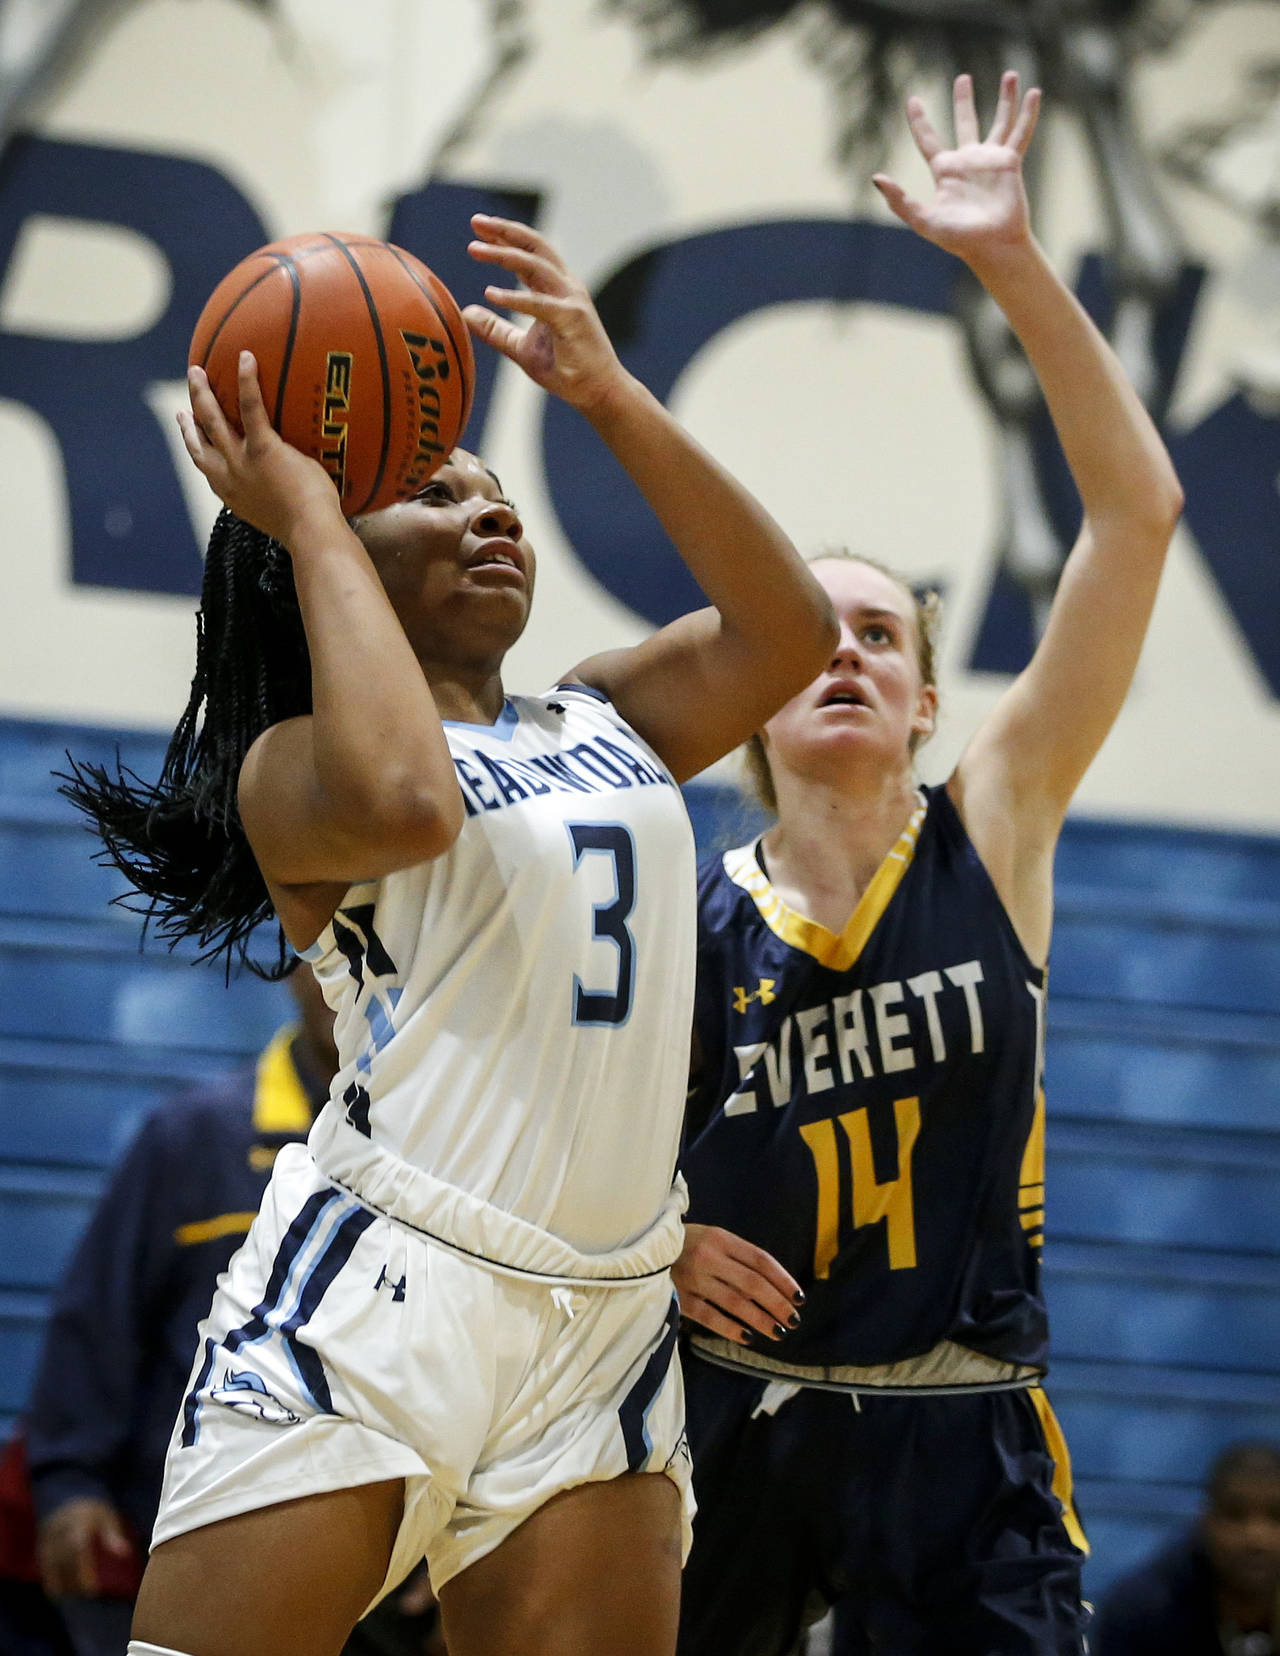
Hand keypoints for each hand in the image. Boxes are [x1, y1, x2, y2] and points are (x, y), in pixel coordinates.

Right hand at [37, 1496, 136, 1597]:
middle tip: (86, 1596)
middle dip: (73, 1582)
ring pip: (51, 1568)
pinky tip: (61, 1593)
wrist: (68, 1498)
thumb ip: (113, 1535)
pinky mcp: (41, 1547)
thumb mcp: (106, 1516)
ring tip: (75, 1596)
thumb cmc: (92, 1511)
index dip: (83, 1571)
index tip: (91, 1590)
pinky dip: (51, 1581)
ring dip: (61, 1584)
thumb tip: (125, 1553)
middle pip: (64, 1562)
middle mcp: (60, 1532)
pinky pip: (44, 1568)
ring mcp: (48, 1540)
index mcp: (78, 1523)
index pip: (78, 1550)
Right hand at [177, 354, 343, 544]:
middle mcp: (228, 476)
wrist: (310, 534)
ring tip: (198, 370)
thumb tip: (299, 492)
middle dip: (190, 414)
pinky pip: (250, 408)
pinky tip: (246, 358)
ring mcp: (241, 461)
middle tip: (186, 395)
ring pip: (212, 420)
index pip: (205, 464)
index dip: (193, 442)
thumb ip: (279, 498)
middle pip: (199, 438)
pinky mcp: (263, 449)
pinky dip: (247, 382)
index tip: (186, 425)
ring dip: (202, 393)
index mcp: (231, 493)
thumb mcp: (283, 516)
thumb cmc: (309, 531)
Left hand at [463, 215, 628, 415]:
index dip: (505, 238)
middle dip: (505, 231)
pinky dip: (514, 298)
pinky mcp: (572, 320)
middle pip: (535, 247)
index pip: (530, 254)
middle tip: (476, 222)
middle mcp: (566, 287)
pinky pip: (539, 304)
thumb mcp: (522, 347)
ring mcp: (571, 301)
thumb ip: (496, 329)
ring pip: (535, 265)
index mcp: (558, 289)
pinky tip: (490, 294)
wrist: (599, 392)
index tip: (479, 228)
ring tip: (475, 249)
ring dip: (504, 254)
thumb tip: (466, 313)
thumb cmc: (566, 369)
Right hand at [672, 1223, 803, 1345]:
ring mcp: (693, 1278)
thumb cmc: (687, 1245)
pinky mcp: (679, 1298)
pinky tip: (747, 1336)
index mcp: (720, 1238)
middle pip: (752, 1283)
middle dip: (777, 1303)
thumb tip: (773, 1287)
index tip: (799, 1298)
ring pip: (735, 1302)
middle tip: (794, 1320)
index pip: (760, 1260)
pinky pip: (710, 1317)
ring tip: (778, 1332)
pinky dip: (731, 1328)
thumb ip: (739, 1258)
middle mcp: (708, 1256)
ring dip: (760, 1319)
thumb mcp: (713, 1239)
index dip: (783, 1280)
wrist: (643, 1246)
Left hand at [872, 71, 1040, 266]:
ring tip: (1010, 74)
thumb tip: (877, 178)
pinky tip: (1034, 92)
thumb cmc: (958, 238)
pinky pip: (1021, 133)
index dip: (919, 120)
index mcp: (945, 171)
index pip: (928, 139)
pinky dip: (1028, 113)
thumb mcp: (923, 220)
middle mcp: (967, 161)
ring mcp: (990, 160)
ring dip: (1005, 98)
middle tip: (963, 78)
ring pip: (999, 121)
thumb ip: (900, 200)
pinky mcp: (1010, 163)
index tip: (913, 99)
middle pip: (965, 121)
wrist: (992, 245)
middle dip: (963, 100)